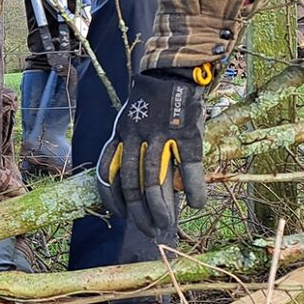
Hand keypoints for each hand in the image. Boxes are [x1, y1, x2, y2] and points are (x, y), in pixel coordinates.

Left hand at [96, 69, 207, 237]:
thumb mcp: (131, 122)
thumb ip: (132, 151)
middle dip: (140, 212)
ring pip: (155, 179)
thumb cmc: (152, 104)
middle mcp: (135, 135)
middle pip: (132, 182)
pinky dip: (193, 188)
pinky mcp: (187, 132)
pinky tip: (197, 204)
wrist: (173, 72)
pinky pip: (189, 166)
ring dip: (161, 207)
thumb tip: (142, 191)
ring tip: (167, 225)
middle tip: (150, 231)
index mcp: (119, 134)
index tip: (121, 217)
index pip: (107, 173)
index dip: (112, 199)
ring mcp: (161, 134)